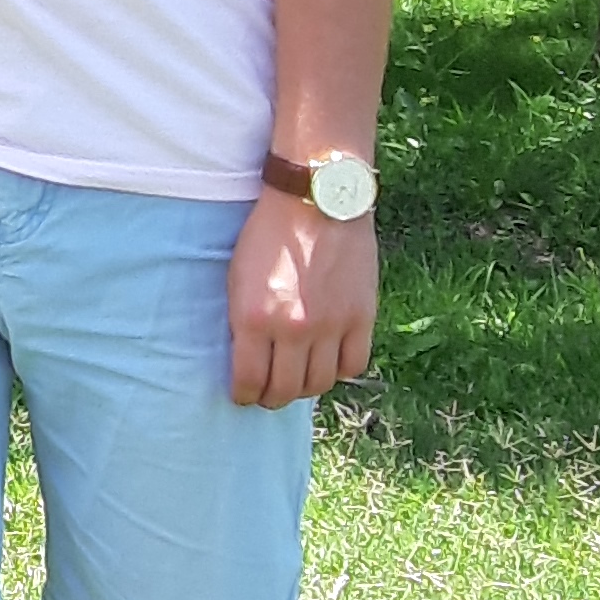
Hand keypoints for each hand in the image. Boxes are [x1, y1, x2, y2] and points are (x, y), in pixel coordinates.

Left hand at [228, 189, 376, 407]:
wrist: (315, 201)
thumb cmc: (268, 234)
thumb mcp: (237, 277)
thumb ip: (243, 322)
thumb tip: (248, 360)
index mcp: (253, 318)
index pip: (249, 381)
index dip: (244, 395)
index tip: (243, 395)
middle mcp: (292, 329)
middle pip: (285, 390)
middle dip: (272, 398)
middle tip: (268, 394)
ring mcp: (331, 326)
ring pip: (320, 383)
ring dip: (305, 387)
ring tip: (297, 379)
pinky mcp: (361, 317)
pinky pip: (354, 364)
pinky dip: (340, 370)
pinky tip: (328, 362)